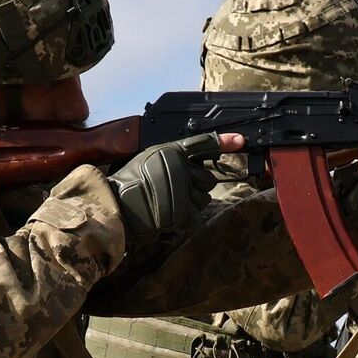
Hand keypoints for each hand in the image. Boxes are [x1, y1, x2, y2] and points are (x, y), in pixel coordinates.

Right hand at [108, 133, 223, 251]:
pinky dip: (184, 217)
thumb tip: (197, 160)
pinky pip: (194, 215)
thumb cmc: (130, 181)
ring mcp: (183, 190)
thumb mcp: (151, 158)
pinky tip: (168, 213)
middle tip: (178, 189)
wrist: (117, 204)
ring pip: (204, 198)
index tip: (240, 141)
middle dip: (198, 185)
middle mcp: (181, 168)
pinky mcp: (182, 211)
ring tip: (170, 201)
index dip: (224, 142)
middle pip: (209, 178)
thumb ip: (174, 157)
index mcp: (173, 151)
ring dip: (192, 202)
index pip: (203, 143)